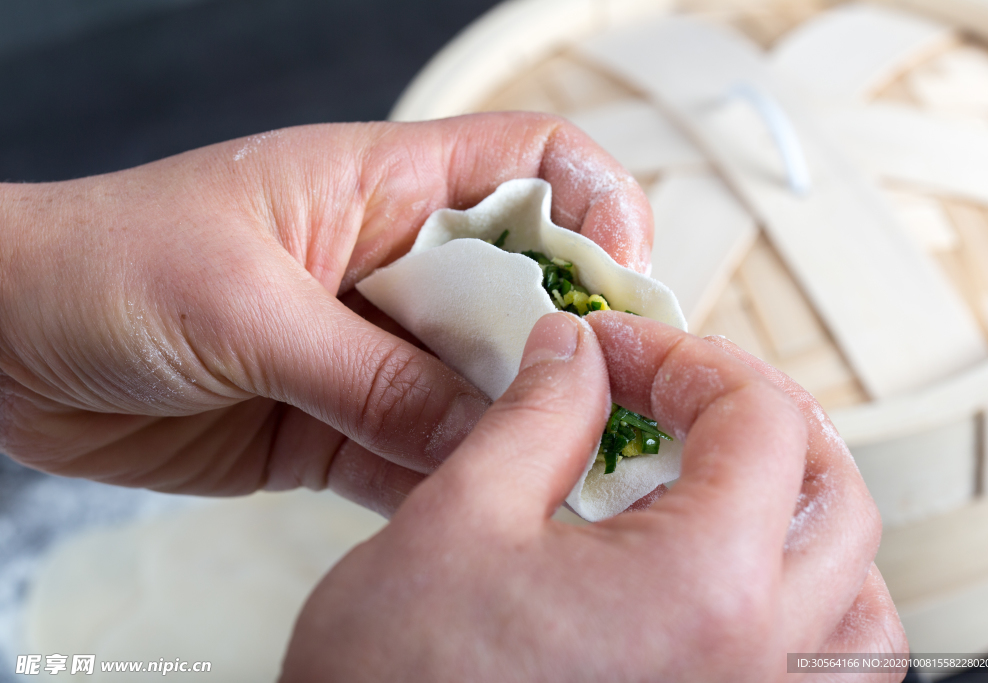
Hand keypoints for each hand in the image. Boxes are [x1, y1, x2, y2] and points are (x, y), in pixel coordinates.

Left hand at [0, 114, 652, 509]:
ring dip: (515, 431)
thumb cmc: (104, 265)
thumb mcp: (247, 310)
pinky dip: (449, 484)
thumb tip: (483, 430)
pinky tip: (473, 516)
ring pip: (479, 385)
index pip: (533, 166)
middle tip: (601, 415)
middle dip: (570, 351)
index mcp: (382, 187)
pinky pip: (418, 453)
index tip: (622, 284)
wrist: (4, 343)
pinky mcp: (338, 419)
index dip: (597, 210)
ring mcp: (371, 347)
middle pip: (526, 293)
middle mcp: (392, 264)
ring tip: (553, 483)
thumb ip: (373, 377)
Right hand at [281, 312, 906, 681]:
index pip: (762, 423)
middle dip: (756, 417)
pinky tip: (732, 582)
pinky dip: (803, 608)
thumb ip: (539, 417)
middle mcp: (758, 666)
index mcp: (704, 589)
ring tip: (727, 476)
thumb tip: (574, 356)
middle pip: (834, 496)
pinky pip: (821, 673)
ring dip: (805, 515)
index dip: (684, 360)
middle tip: (676, 393)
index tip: (618, 353)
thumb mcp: (459, 519)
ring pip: (857, 598)